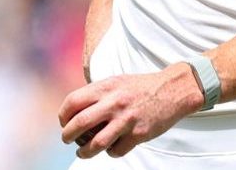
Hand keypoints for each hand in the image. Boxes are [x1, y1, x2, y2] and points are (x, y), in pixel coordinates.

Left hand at [58, 63, 204, 158]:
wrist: (172, 90)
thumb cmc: (141, 87)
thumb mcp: (116, 82)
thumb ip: (97, 94)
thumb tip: (75, 110)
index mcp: (106, 87)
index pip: (73, 101)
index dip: (64, 115)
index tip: (64, 122)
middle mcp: (114, 103)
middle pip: (80, 123)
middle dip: (67, 135)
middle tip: (67, 139)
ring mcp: (127, 120)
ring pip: (96, 143)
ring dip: (84, 151)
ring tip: (82, 151)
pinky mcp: (139, 134)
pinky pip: (117, 151)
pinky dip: (110, 153)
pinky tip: (110, 149)